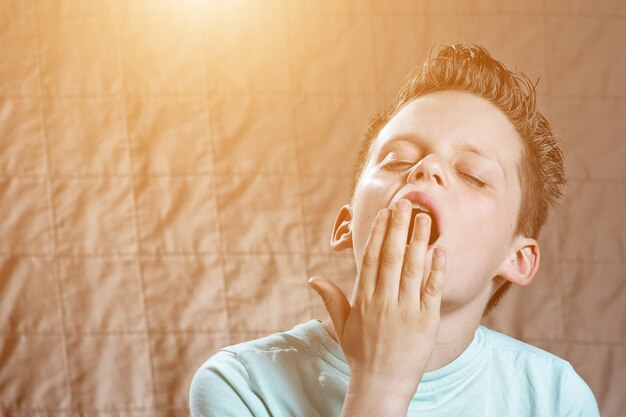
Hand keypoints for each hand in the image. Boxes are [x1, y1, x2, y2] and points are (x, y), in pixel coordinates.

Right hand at [308, 198, 445, 399]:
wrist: (382, 384)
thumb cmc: (361, 353)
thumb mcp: (342, 326)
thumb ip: (332, 299)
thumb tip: (314, 278)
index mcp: (364, 299)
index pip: (371, 259)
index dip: (377, 234)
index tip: (383, 214)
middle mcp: (384, 301)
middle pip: (391, 257)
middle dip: (398, 228)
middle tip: (405, 203)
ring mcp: (406, 310)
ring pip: (412, 268)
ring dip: (418, 240)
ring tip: (424, 217)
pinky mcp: (426, 321)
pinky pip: (432, 290)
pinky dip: (437, 269)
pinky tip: (441, 249)